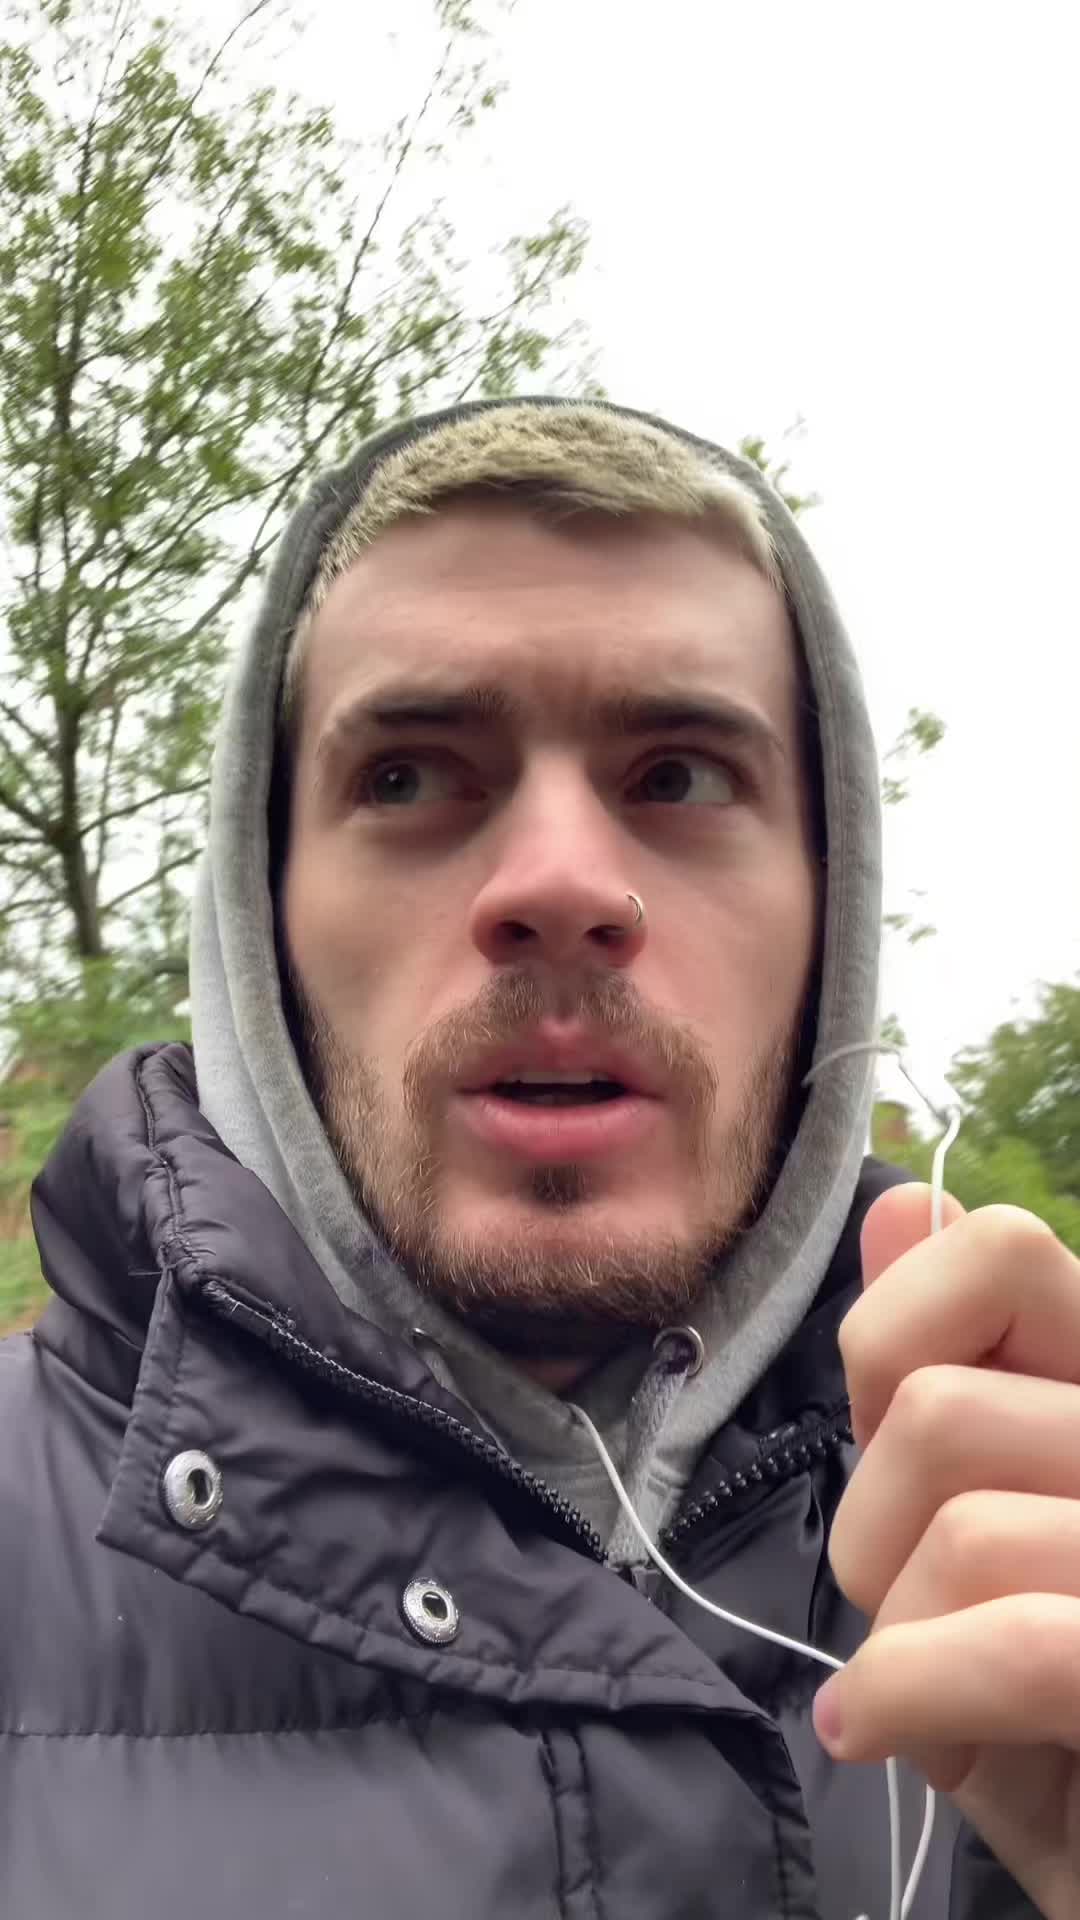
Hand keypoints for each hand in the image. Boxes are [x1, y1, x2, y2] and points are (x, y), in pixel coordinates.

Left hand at [813, 1184, 1079, 1919]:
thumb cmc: (1047, 1715)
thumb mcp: (974, 1532)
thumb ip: (943, 1367)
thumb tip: (904, 1206)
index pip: (1002, 1251)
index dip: (894, 1338)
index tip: (889, 1440)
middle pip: (936, 1412)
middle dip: (876, 1529)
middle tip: (913, 1611)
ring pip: (961, 1530)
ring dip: (900, 1636)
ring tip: (932, 1690)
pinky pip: (1014, 1643)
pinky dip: (910, 1697)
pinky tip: (880, 1729)